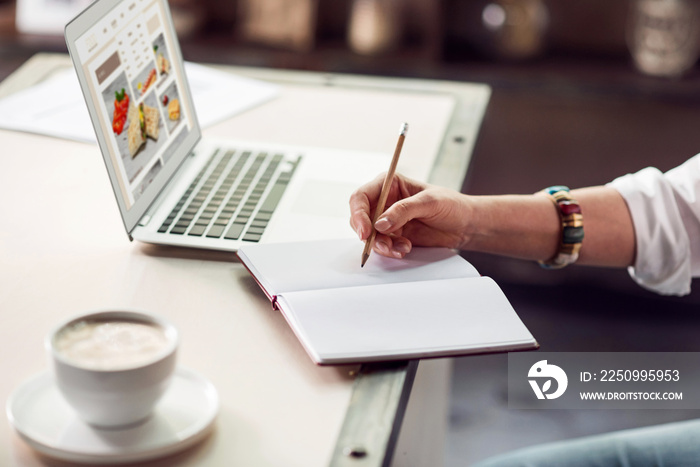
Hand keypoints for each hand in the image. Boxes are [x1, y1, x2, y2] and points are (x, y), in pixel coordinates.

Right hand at [349, 173, 471, 257]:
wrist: (465, 225)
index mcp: (389, 184)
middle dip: (369, 234)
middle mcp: (384, 201)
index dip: (359, 214)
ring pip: (370, 235)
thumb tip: (380, 223)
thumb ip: (404, 211)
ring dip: (382, 245)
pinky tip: (405, 249)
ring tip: (401, 248)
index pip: (361, 197)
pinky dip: (390, 250)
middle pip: (360, 218)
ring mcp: (388, 219)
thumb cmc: (451, 205)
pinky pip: (382, 245)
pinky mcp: (394, 235)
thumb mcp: (430, 203)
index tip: (366, 232)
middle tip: (384, 245)